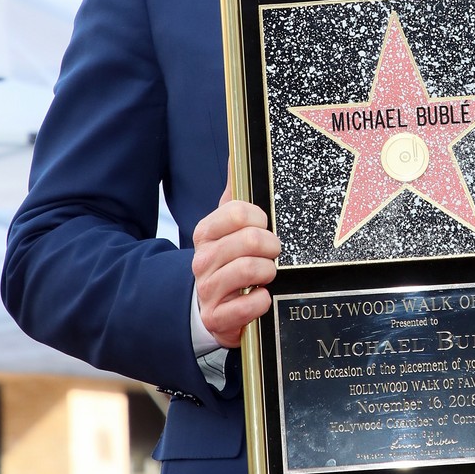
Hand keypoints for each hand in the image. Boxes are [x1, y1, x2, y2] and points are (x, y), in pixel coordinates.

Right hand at [192, 169, 280, 347]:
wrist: (208, 308)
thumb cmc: (226, 262)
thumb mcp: (227, 227)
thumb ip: (234, 194)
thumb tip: (236, 155)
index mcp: (206, 233)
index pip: (237, 211)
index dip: (259, 219)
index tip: (263, 227)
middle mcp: (202, 260)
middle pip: (250, 240)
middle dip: (271, 247)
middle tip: (272, 253)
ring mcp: (208, 290)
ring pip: (251, 269)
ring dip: (269, 272)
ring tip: (266, 275)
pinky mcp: (217, 318)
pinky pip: (253, 303)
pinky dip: (263, 300)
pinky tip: (260, 297)